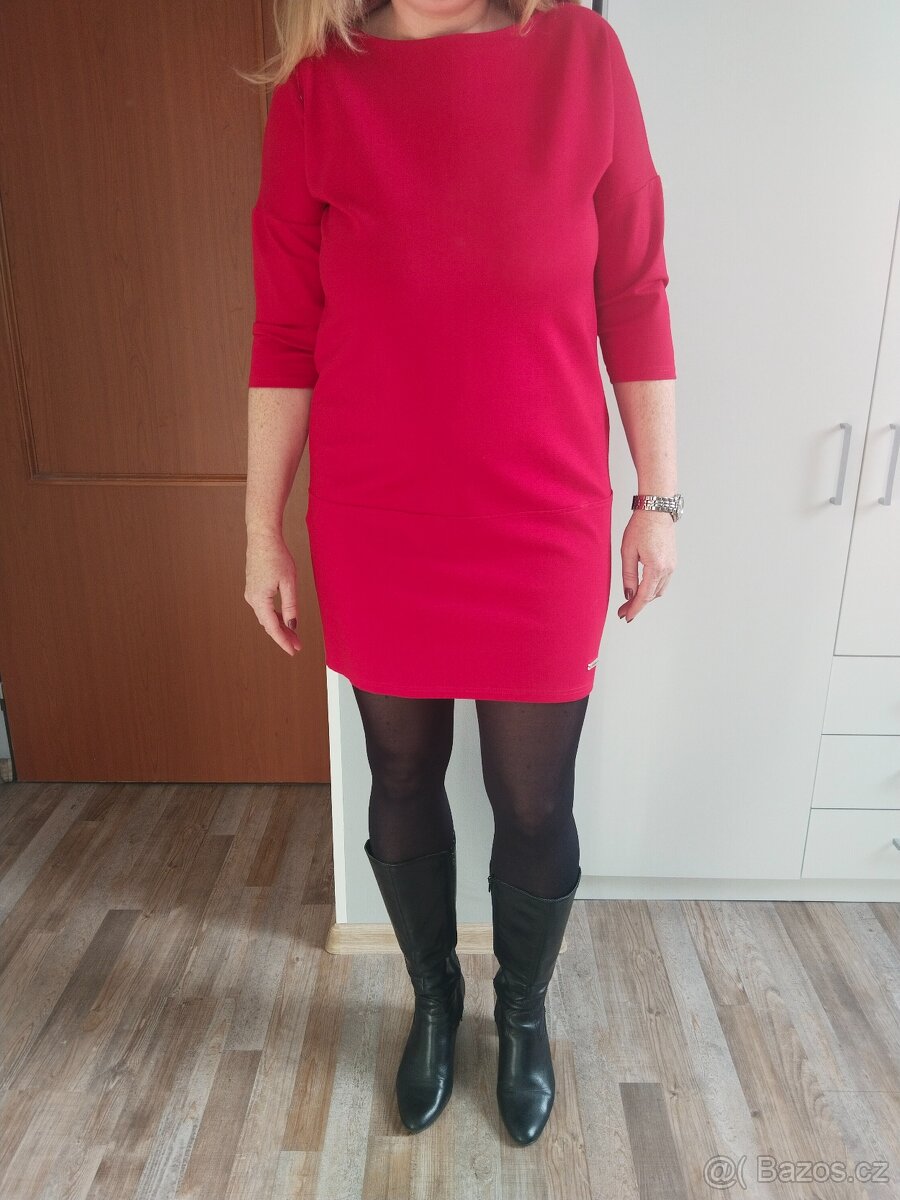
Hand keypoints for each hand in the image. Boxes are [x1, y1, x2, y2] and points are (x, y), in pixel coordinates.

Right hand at [245, 528, 301, 655]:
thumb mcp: (289, 583)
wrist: (262, 538)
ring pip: (266, 617)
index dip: (283, 641)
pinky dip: (274, 616)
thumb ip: (291, 606)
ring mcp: (251, 593)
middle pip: (268, 624)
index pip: (273, 627)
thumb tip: (293, 625)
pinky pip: (264, 608)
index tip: (294, 651)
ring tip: (294, 635)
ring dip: (279, 626)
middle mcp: (252, 599)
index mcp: (260, 599)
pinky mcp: (253, 588)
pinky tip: (284, 619)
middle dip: (283, 636)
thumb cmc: (277, 557)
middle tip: (298, 646)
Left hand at [617, 509, 676, 622]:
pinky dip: (652, 588)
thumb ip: (628, 575)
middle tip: (623, 610)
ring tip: (630, 601)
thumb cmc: (640, 527)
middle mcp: (667, 569)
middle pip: (651, 596)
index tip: (626, 617)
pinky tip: (642, 588)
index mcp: (655, 567)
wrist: (656, 510)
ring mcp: (672, 566)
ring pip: (659, 591)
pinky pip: (663, 582)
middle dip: (637, 605)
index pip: (644, 596)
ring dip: (646, 597)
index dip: (634, 609)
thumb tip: (629, 594)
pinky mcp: (673, 562)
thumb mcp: (627, 552)